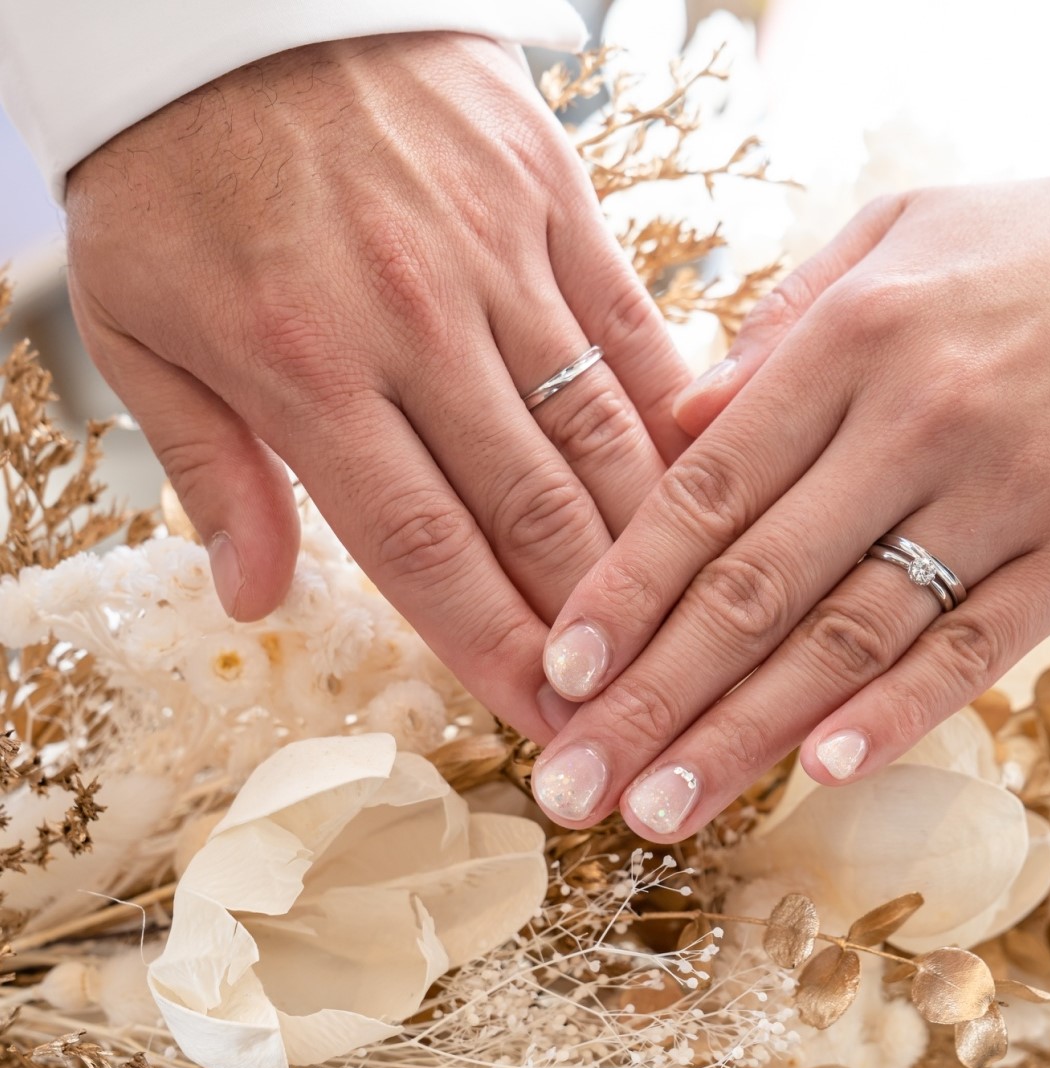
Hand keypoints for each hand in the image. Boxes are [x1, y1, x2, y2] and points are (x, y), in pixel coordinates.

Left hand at [65, 33, 690, 741]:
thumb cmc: (174, 167)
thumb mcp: (138, 324)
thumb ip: (209, 471)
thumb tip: (252, 600)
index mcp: (304, 371)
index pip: (424, 549)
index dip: (495, 647)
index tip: (547, 716)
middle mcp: (414, 325)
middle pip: (528, 508)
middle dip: (590, 620)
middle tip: (635, 696)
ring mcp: (495, 256)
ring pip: (596, 429)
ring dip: (646, 538)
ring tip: (686, 616)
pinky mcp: (550, 196)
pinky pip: (630, 322)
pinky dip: (671, 410)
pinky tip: (707, 478)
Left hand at [527, 86, 1049, 836]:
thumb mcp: (898, 234)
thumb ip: (779, 331)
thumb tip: (676, 429)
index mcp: (854, 338)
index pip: (706, 491)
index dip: (624, 592)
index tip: (560, 675)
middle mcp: (921, 416)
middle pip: (755, 585)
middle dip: (653, 699)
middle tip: (575, 785)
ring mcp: (1013, 488)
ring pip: (850, 636)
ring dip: (746, 737)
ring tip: (664, 814)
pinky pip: (977, 646)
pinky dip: (896, 714)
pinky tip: (820, 774)